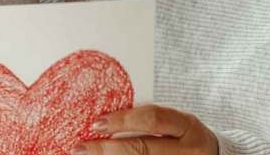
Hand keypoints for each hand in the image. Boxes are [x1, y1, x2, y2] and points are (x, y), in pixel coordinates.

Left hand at [77, 105, 219, 154]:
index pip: (152, 118)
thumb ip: (150, 120)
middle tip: (80, 147)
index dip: (122, 120)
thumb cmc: (186, 137)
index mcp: (188, 126)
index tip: (96, 122)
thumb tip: (106, 120)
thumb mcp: (176, 123)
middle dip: (107, 148)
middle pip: (143, 149)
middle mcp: (189, 150)